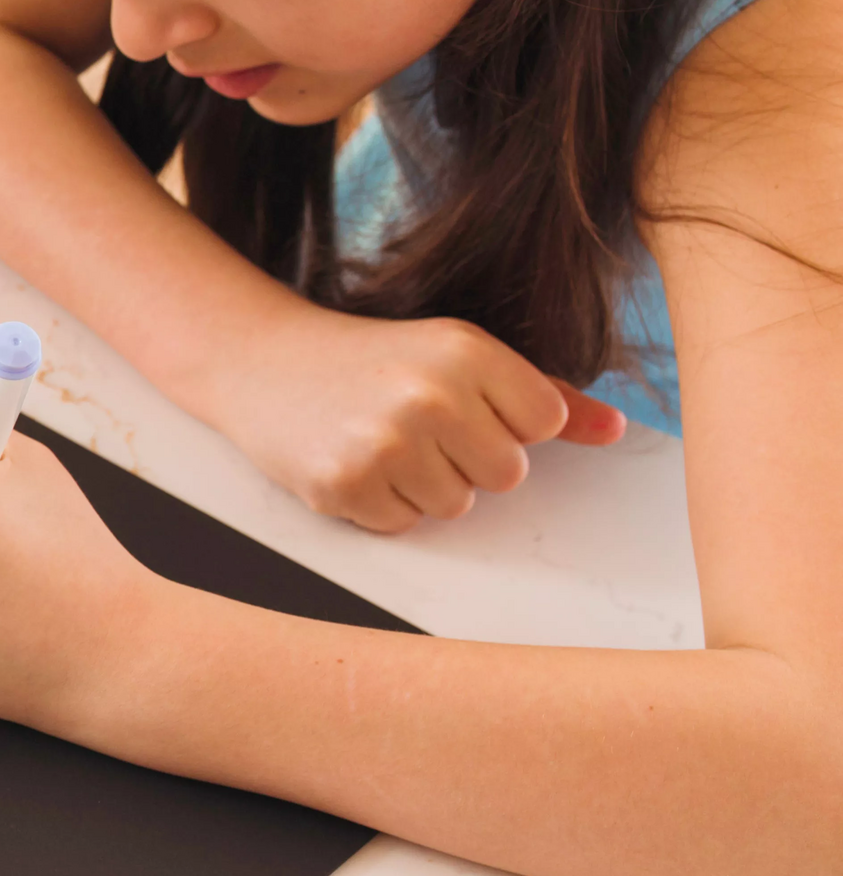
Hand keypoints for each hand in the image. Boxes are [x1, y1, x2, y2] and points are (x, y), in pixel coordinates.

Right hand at [205, 311, 628, 532]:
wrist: (261, 360)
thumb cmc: (369, 360)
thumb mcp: (454, 355)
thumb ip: (540, 393)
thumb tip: (614, 430)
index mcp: (466, 351)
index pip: (545, 424)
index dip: (505, 421)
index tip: (457, 401)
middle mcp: (429, 394)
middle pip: (508, 474)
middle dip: (467, 460)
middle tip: (414, 427)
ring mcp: (385, 443)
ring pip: (458, 506)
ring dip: (423, 486)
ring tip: (381, 444)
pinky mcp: (345, 484)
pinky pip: (403, 524)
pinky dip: (380, 503)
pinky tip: (353, 462)